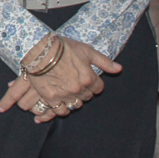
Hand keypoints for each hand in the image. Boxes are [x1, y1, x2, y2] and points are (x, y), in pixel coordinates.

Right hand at [0, 37, 120, 122]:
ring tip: (67, 93)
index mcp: (89, 78)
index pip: (98, 88)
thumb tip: (119, 69)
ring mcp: (64, 94)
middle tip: (74, 83)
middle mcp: (78, 89)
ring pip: (74, 105)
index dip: (93, 83)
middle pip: (86, 97)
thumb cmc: (63, 47)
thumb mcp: (86, 50)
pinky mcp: (50, 97)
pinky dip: (61, 108)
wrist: (39, 49)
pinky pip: (60, 110)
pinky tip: (59, 103)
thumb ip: (104, 62)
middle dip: (83, 91)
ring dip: (73, 100)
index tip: (86, 79)